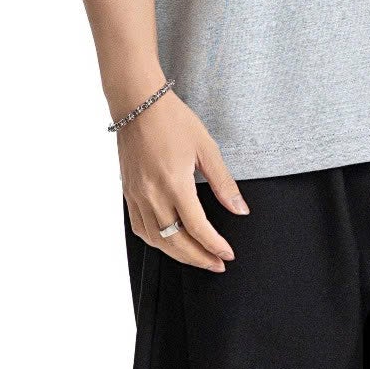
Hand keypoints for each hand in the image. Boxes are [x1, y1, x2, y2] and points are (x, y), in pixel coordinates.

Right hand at [120, 90, 249, 272]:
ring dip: (178, 255)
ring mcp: (137, 196)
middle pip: (176, 241)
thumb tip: (241, 210)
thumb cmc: (173, 120)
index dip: (214, 246)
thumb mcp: (206, 148)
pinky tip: (170, 244)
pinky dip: (157, 243)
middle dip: (199, 258)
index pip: (197, 228)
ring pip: (156, 240)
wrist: (138, 104)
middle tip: (217, 264)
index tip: (228, 254)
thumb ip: (224, 183)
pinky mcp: (128, 193)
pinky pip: (140, 228)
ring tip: (198, 259)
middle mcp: (152, 194)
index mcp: (174, 183)